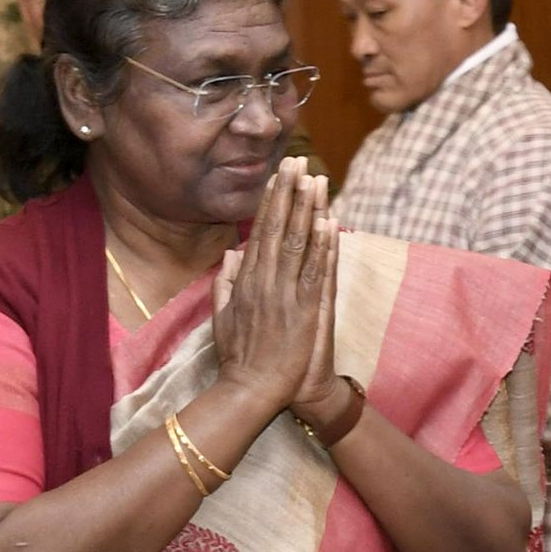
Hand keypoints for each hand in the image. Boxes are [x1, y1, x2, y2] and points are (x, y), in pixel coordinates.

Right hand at [212, 161, 331, 411]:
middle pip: (278, 228)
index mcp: (246, 281)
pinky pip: (316, 272)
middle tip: (297, 161)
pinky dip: (323, 246)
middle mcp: (265, 281)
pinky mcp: (305, 311)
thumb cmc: (239, 357)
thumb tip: (232, 253)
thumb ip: (226, 283)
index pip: (260, 231)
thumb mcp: (222, 316)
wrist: (251, 390)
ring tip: (316, 179)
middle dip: (289, 193)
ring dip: (308, 209)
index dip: (272, 201)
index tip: (280, 175)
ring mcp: (285, 294)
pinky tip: (328, 222)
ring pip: (298, 243)